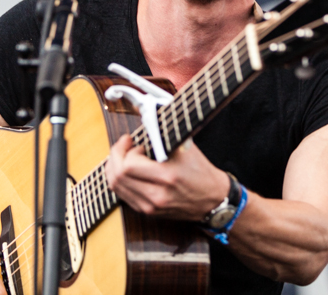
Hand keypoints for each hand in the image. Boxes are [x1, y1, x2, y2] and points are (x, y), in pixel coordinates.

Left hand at [104, 134, 228, 220]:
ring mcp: (151, 207)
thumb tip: (143, 115)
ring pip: (116, 187)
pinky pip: (123, 195)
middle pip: (118, 176)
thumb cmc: (200, 170)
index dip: (125, 150)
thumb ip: (161, 133)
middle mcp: (156, 195)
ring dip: (114, 168)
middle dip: (115, 156)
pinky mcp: (148, 212)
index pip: (129, 165)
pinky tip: (126, 171)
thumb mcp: (184, 146)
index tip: (132, 141)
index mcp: (167, 177)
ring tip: (122, 157)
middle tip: (123, 146)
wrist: (213, 199)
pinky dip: (120, 181)